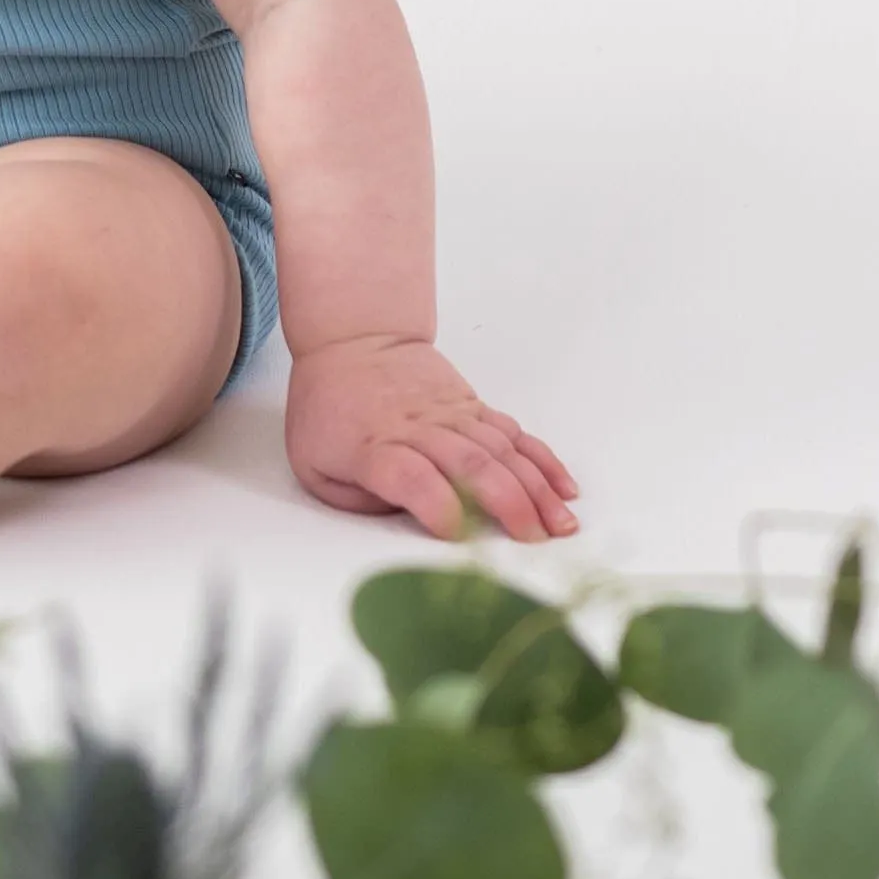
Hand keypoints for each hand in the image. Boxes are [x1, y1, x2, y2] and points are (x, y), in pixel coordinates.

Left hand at [285, 335, 577, 542]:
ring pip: (500, 449)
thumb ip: (355, 499)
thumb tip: (402, 519)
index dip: (434, 505)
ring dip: (534, 487)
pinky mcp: (473, 405)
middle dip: (505, 502)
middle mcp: (418, 428)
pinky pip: (514, 432)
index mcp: (375, 446)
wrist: (351, 339)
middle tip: (531, 538)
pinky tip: (564, 487)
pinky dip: (542, 459)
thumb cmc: (329, 410)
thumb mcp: (315, 462)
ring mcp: (451, 413)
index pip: (409, 476)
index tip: (454, 533)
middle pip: (469, 462)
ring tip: (561, 524)